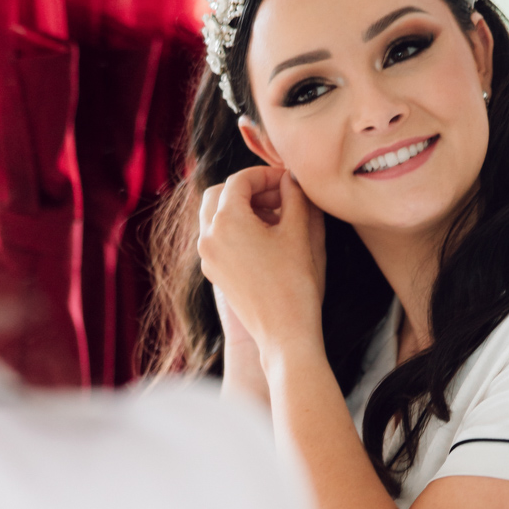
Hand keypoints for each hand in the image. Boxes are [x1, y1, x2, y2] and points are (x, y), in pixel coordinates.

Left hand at [198, 165, 326, 361]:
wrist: (284, 334)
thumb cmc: (295, 283)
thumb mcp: (300, 232)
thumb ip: (295, 196)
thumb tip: (290, 179)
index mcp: (226, 220)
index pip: (240, 180)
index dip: (267, 175)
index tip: (288, 181)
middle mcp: (208, 236)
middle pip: (219, 194)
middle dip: (249, 189)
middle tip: (279, 196)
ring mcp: (208, 257)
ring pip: (216, 216)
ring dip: (242, 208)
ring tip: (277, 218)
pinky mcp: (214, 273)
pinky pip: (218, 238)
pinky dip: (237, 229)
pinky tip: (267, 239)